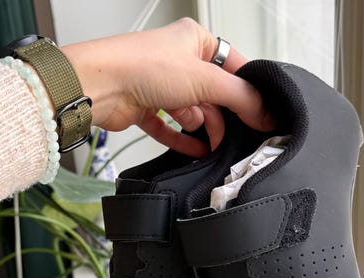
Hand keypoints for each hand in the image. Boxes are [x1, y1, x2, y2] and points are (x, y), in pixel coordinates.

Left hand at [63, 18, 273, 156]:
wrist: (99, 86)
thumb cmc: (141, 67)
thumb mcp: (205, 78)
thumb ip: (240, 96)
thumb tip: (264, 111)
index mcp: (195, 42)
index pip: (232, 66)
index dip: (246, 90)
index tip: (259, 113)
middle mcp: (178, 62)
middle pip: (213, 94)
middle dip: (222, 116)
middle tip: (233, 135)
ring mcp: (161, 85)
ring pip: (192, 112)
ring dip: (202, 128)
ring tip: (211, 142)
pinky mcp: (146, 107)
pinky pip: (170, 127)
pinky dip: (182, 139)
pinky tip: (195, 150)